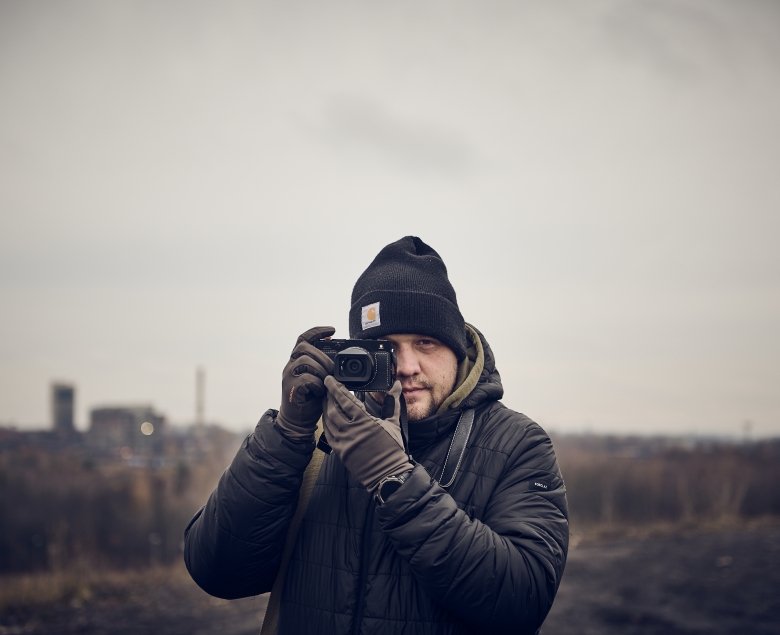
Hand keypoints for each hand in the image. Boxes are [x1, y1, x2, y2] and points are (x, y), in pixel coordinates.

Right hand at [276, 326, 335, 441]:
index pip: (303, 338)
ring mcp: (288, 376)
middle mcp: (290, 365)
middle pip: (304, 347)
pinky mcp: (290, 388)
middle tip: (331, 369)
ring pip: (305, 361)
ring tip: (326, 381)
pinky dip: (317, 384)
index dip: (317, 331)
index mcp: (297, 361)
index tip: (332, 330)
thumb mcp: (319, 380)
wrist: (297, 421)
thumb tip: (337, 359)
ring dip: (320, 370)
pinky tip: (320, 391)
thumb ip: (324, 369)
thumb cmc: (310, 400)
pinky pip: (306, 378)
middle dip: (322, 356)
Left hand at [321, 377, 412, 492]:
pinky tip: (328, 419)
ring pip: (328, 421)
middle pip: (333, 409)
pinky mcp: (340, 452)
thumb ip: (392, 402)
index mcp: (365, 421)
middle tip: (327, 388)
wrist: (388, 473)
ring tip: (326, 401)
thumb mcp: (393, 422)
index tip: (329, 379)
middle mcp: (351, 430)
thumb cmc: (392, 448)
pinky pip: (328, 435)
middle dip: (328, 397)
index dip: (335, 388)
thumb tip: (397, 385)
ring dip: (326, 409)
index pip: (345, 400)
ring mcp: (344, 442)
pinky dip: (326, 424)